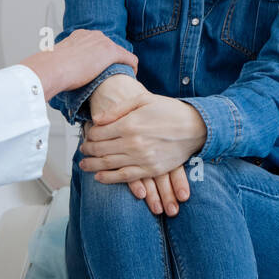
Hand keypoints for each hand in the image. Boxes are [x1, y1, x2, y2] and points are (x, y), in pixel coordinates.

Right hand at [20, 30, 136, 101]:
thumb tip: (62, 75)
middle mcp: (92, 35)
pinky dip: (132, 67)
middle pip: (109, 47)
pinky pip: (129, 58)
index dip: (99, 57)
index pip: (96, 44)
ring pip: (119, 53)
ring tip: (119, 77)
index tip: (98, 69)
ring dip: (120, 65)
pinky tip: (131, 75)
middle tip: (109, 75)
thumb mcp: (58, 61)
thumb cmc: (51, 68)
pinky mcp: (111, 52)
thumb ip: (64, 63)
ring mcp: (103, 42)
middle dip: (110, 61)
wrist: (52, 67)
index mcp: (79, 35)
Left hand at [78, 90, 207, 183]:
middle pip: (100, 149)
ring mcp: (142, 159)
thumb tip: (96, 120)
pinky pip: (125, 177)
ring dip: (92, 165)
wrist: (196, 127)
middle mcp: (133, 143)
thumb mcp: (143, 100)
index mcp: (129, 124)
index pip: (99, 133)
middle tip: (82, 149)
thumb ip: (118, 108)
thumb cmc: (169, 110)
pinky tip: (99, 177)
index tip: (87, 134)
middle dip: (88, 150)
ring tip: (84, 164)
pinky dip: (109, 178)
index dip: (89, 134)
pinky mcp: (151, 170)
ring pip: (108, 165)